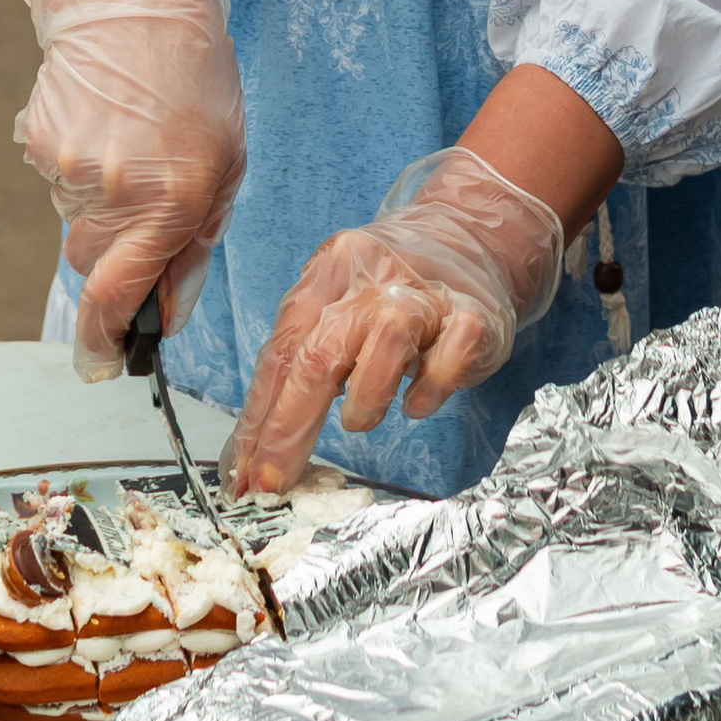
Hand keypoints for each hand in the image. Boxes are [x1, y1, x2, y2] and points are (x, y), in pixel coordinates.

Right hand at [14, 0, 246, 378]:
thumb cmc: (195, 79)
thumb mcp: (225, 163)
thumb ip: (194, 246)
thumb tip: (165, 316)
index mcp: (172, 201)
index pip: (120, 298)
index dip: (108, 342)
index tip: (105, 365)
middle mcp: (115, 191)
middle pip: (91, 266)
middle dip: (114, 254)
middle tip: (144, 198)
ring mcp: (68, 165)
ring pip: (74, 221)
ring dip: (101, 201)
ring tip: (132, 138)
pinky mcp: (38, 140)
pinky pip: (56, 180)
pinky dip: (79, 164)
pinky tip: (105, 120)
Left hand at [225, 146, 564, 494]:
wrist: (471, 239)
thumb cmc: (391, 288)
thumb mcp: (339, 306)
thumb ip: (303, 359)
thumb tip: (257, 446)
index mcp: (330, 269)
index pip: (283, 350)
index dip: (259, 417)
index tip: (244, 474)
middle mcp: (375, 274)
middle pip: (321, 351)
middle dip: (289, 427)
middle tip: (274, 480)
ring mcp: (428, 293)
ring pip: (386, 340)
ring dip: (364, 398)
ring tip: (358, 420)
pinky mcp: (475, 316)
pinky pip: (449, 360)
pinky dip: (428, 391)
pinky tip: (416, 403)